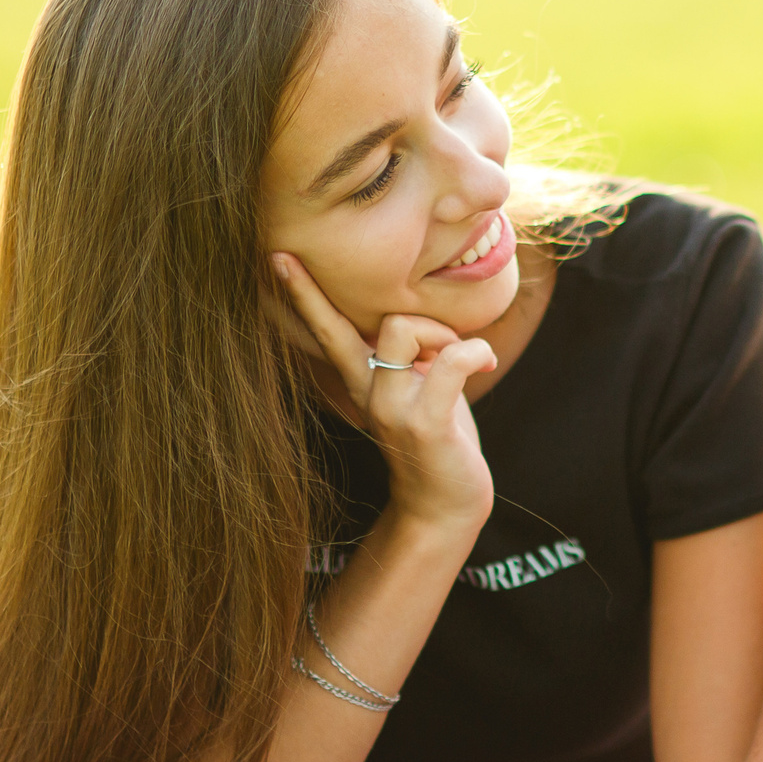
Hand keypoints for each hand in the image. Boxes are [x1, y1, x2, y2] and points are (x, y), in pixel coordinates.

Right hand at [274, 253, 495, 533]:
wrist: (445, 506)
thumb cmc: (439, 439)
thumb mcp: (419, 387)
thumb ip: (412, 353)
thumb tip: (424, 319)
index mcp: (364, 379)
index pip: (327, 328)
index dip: (303, 293)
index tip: (276, 255)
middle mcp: (369, 391)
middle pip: (373, 320)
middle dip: (420, 317)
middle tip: (450, 349)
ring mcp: (392, 408)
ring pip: (405, 328)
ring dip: (446, 336)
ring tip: (467, 361)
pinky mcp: (424, 424)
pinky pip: (449, 361)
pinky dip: (474, 352)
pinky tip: (486, 362)